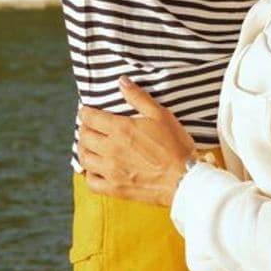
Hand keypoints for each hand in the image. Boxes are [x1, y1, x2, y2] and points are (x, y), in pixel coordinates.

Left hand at [77, 77, 197, 206]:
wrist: (186, 180)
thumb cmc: (176, 146)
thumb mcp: (160, 115)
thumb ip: (138, 97)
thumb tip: (122, 81)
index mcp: (120, 129)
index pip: (89, 117)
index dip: (85, 112)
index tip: (88, 112)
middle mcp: (111, 149)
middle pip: (84, 136)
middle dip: (84, 129)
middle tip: (90, 128)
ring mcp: (111, 170)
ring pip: (84, 158)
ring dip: (84, 149)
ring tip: (90, 146)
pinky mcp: (116, 189)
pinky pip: (91, 182)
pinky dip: (89, 174)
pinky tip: (96, 169)